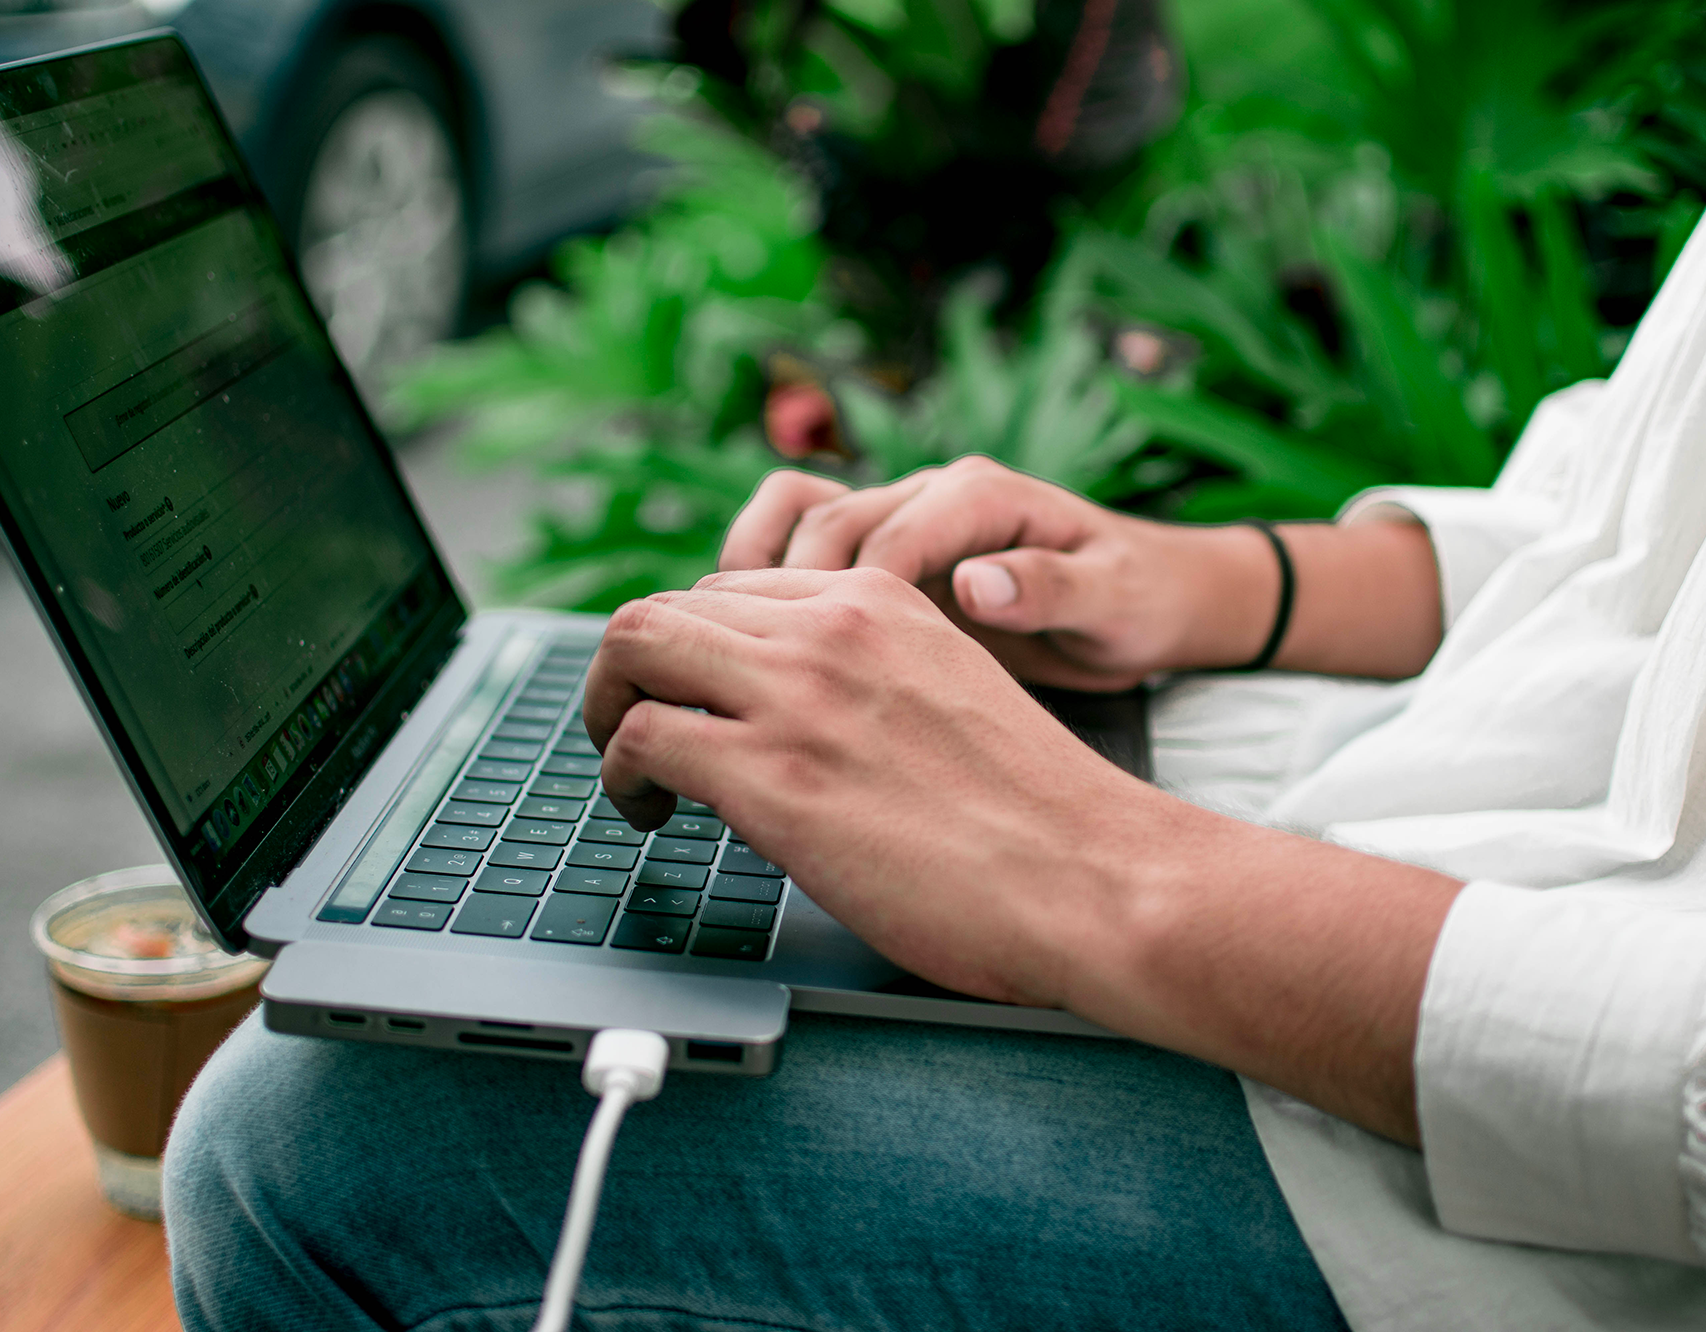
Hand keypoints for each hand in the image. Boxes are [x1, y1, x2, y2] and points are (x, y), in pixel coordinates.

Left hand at [582, 564, 1460, 1143]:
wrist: (1095, 876)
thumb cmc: (1039, 819)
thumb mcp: (954, 699)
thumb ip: (876, 685)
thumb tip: (806, 723)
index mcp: (884, 603)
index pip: (736, 589)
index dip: (694, 647)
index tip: (694, 698)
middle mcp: (833, 626)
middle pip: (669, 607)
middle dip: (628, 669)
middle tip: (631, 727)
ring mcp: (800, 694)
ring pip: (635, 649)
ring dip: (610, 709)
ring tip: (630, 771)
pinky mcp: (775, 776)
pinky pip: (643, 739)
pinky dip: (621, 776)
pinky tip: (653, 814)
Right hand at [719, 457, 1279, 688]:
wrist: (1152, 598)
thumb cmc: (1140, 600)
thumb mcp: (1117, 601)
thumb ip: (1049, 588)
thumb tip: (975, 584)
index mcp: (984, 495)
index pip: (886, 534)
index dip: (844, 598)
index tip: (823, 668)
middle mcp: (933, 492)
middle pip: (822, 522)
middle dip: (783, 593)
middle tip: (759, 674)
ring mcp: (905, 517)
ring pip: (796, 521)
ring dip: (758, 578)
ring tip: (732, 650)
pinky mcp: (889, 553)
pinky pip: (803, 545)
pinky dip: (769, 582)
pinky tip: (757, 643)